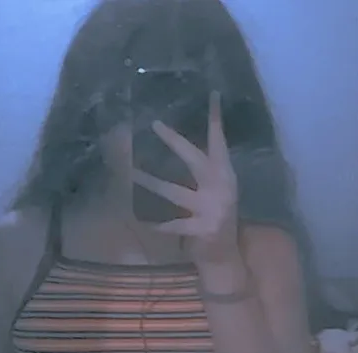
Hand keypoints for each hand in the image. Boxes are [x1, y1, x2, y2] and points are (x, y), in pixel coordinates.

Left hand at [133, 91, 240, 267]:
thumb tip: (177, 147)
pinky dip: (158, 222)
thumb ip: (202, 170)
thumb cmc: (216, 214)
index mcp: (224, 172)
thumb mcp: (215, 188)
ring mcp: (213, 207)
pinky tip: (143, 219)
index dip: (215, 118)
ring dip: (151, 183)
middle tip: (154, 125)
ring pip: (174, 191)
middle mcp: (220, 185)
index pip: (219, 140)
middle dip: (174, 141)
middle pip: (193, 158)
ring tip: (131, 173)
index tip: (211, 95)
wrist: (225, 252)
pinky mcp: (203, 228)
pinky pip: (173, 223)